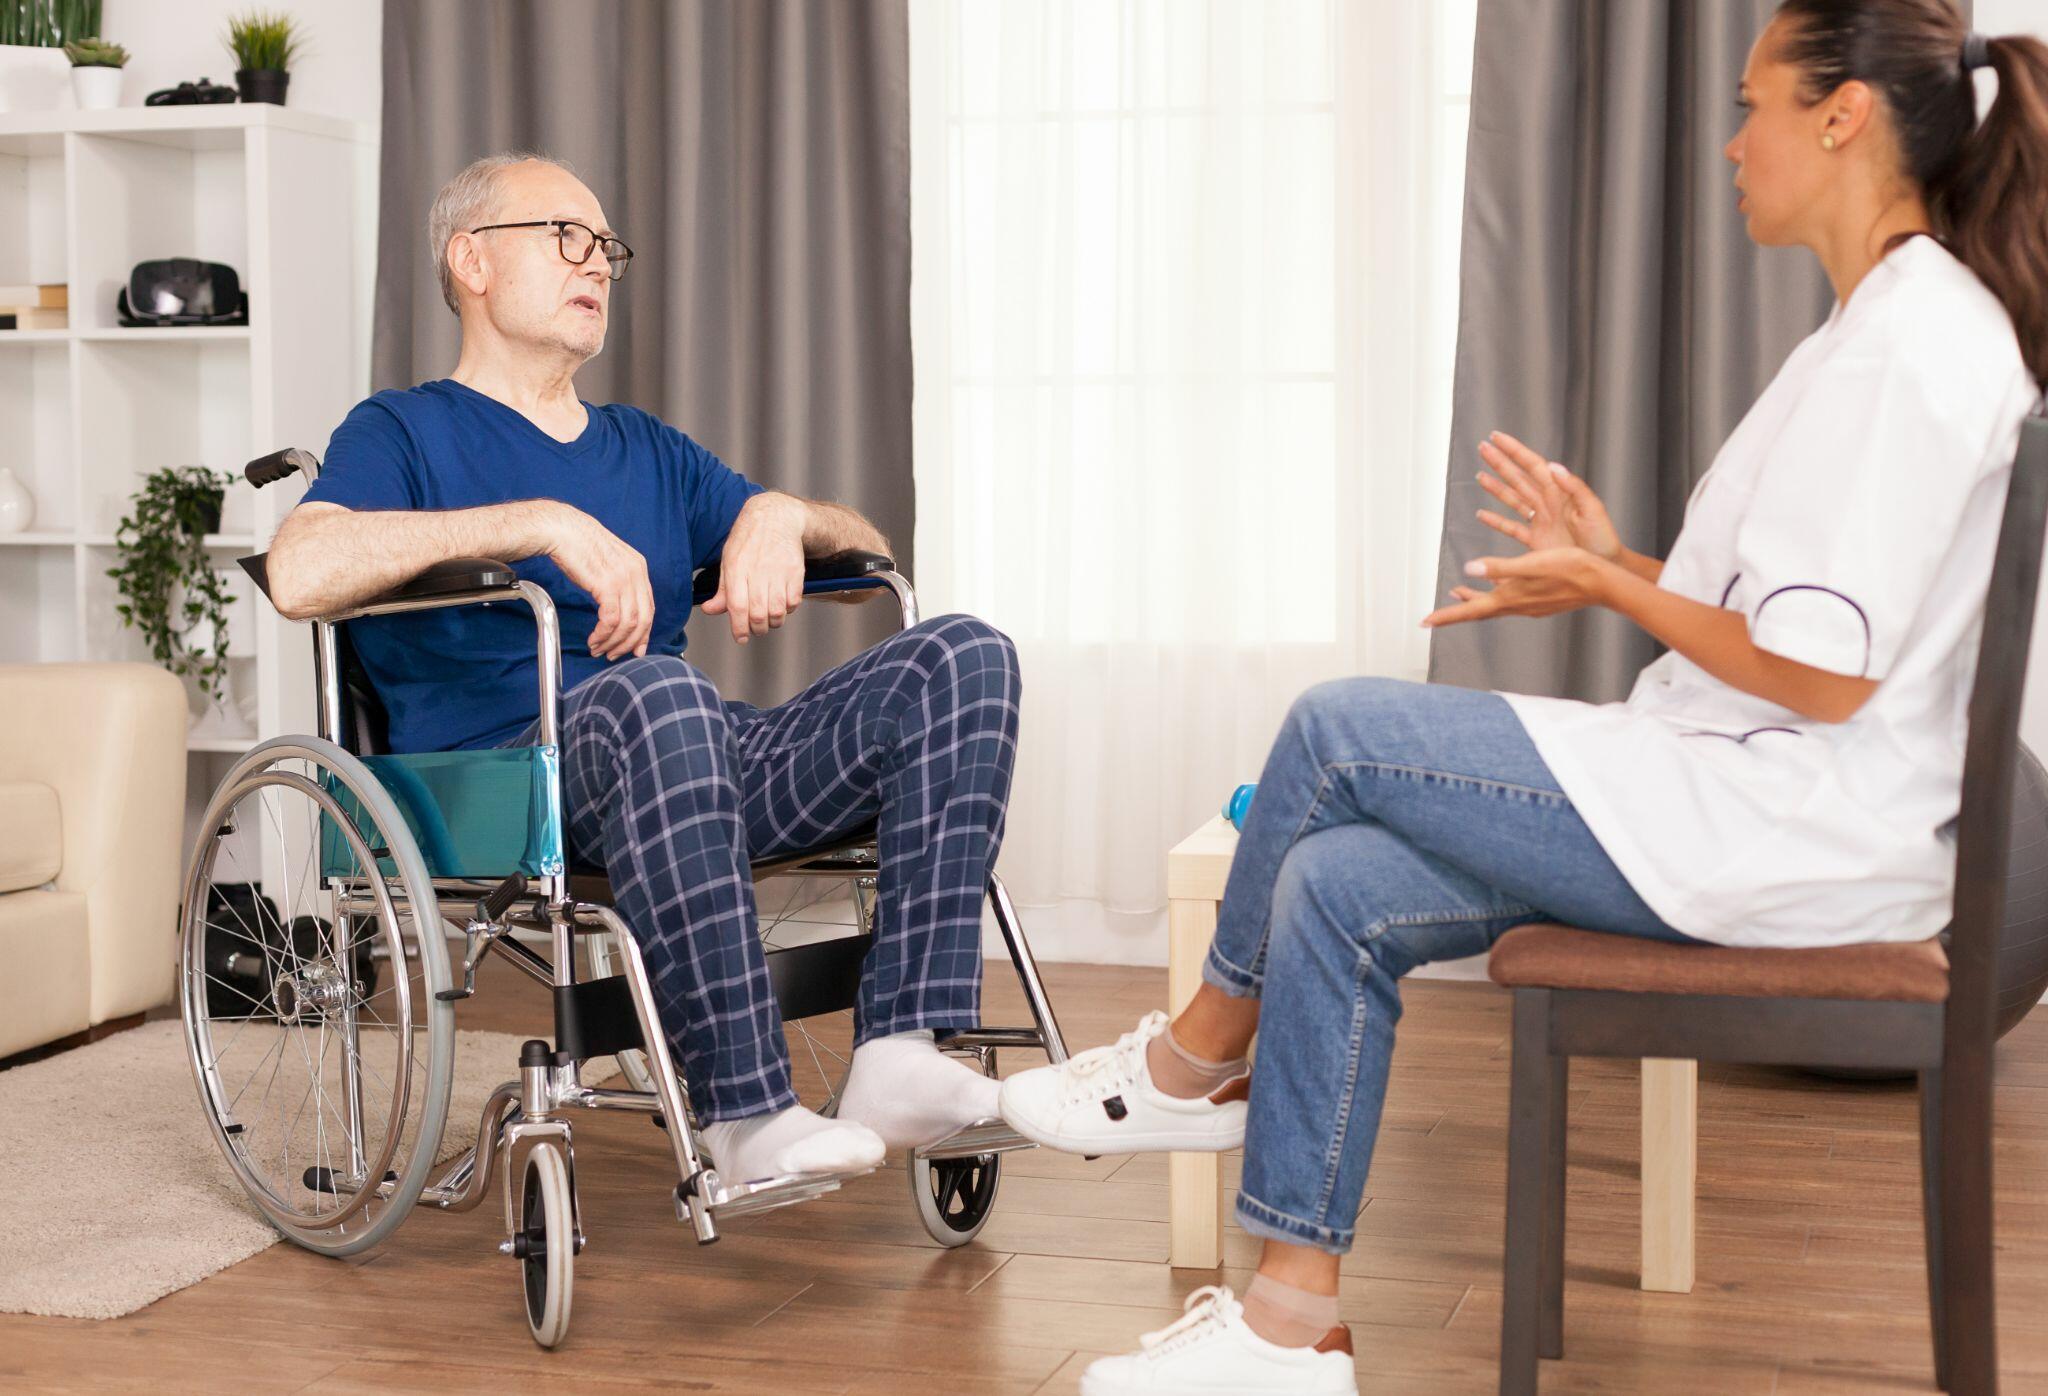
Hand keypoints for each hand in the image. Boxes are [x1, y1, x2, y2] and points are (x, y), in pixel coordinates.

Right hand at [544, 504, 654, 659]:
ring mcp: (624, 579)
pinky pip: (611, 620)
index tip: (636, 648)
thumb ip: (618, 583)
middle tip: (615, 654)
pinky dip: (603, 635)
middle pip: (643, 620)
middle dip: (630, 643)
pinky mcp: (607, 585)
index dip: (643, 633)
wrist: (562, 530)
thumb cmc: (579, 546)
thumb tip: (618, 609)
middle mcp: (636, 573)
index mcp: (639, 568)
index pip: (649, 608)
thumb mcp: (608, 563)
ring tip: (599, 649)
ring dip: (613, 642)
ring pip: (628, 623)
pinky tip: (594, 639)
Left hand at [700, 494, 806, 643]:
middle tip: (754, 630)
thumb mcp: (729, 560)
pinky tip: (781, 604)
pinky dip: (788, 610)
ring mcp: (779, 571)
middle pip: (758, 613)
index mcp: (737, 568)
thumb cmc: (748, 540)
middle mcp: (758, 570)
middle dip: (756, 629)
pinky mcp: (796, 572)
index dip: (739, 627)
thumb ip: (722, 589)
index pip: (737, 606)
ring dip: (773, 622)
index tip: (740, 638)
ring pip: (778, 611)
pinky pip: (793, 601)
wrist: (776, 517)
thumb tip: (709, 610)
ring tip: (768, 619)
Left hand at [1421, 547, 1612, 628]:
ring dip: (1472, 602)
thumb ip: (1500, 567)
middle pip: (1477, 612)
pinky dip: (1493, 594)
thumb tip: (1468, 569)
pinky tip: (1495, 587)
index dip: (1446, 616)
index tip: (1424, 622)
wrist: (1602, 582)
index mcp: (1510, 598)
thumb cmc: (1570, 569)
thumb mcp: (1532, 564)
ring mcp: (1528, 605)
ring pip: (1492, 606)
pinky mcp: (1538, 600)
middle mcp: (1516, 605)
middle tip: (1431, 618)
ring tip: (1454, 596)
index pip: (1470, 610)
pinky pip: (1507, 600)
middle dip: (1453, 613)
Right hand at [1475, 431, 1622, 561]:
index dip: (1514, 451)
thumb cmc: (1603, 538)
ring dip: (1495, 487)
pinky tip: (1482, 514)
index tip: (1498, 438)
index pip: (1532, 465)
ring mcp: (1540, 521)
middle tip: (1483, 448)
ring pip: (1512, 499)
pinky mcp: (1535, 541)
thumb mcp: (1593, 509)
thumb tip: (1555, 467)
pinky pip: (1511, 527)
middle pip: (1518, 478)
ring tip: (1480, 475)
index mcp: (1559, 493)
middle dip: (1500, 462)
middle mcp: (1547, 504)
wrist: (1603, 565)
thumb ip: (1574, 487)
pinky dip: (1495, 521)